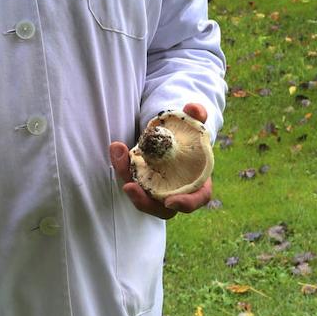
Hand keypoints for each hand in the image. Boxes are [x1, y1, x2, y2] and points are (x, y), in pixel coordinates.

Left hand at [109, 103, 214, 219]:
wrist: (174, 135)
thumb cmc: (190, 134)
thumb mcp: (194, 123)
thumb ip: (196, 115)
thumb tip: (192, 108)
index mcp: (199, 181)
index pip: (197, 199)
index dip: (186, 203)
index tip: (170, 201)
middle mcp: (177, 191)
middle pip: (161, 207)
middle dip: (144, 201)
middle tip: (129, 187)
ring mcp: (158, 189)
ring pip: (141, 195)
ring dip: (128, 180)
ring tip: (119, 157)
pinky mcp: (142, 181)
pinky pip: (131, 180)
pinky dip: (123, 166)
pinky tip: (117, 149)